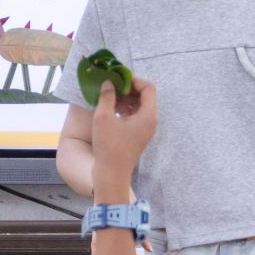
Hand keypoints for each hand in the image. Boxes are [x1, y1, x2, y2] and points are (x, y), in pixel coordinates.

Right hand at [90, 77, 156, 202]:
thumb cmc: (109, 146)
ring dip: (125, 100)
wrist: (111, 174)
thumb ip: (107, 96)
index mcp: (148, 115)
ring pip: (139, 106)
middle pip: (144, 96)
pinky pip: (135, 116)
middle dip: (128, 90)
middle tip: (111, 89)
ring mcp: (145, 129)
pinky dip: (124, 110)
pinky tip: (110, 111)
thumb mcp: (104, 118)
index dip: (133, 80)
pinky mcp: (138, 135)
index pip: (148, 87)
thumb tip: (108, 83)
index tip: (117, 80)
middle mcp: (151, 121)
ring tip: (108, 100)